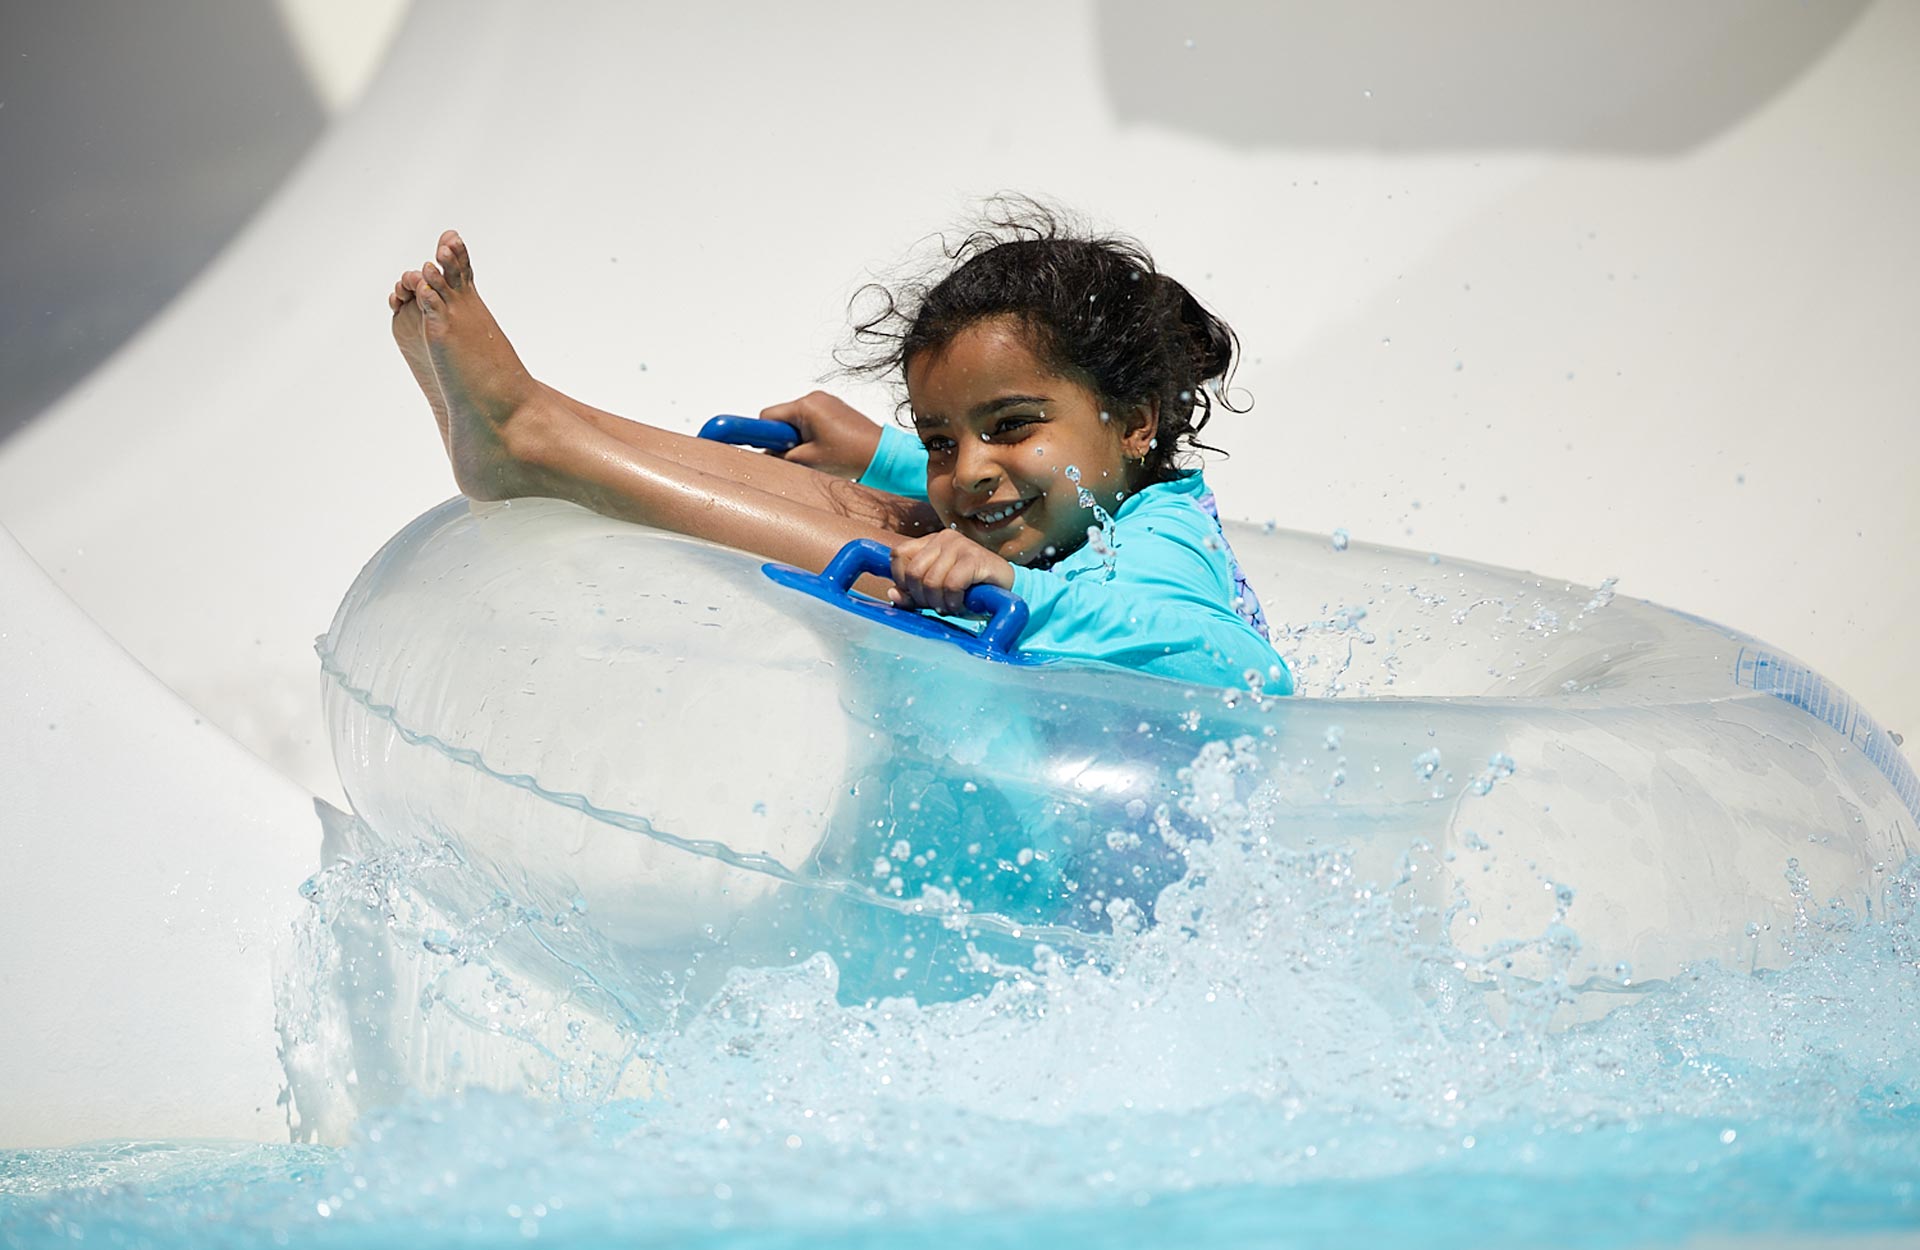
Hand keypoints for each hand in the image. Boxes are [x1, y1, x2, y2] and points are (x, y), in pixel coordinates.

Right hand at [760, 391, 883, 478]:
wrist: (880, 454)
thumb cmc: (849, 455)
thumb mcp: (807, 460)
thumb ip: (780, 456)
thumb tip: (766, 454)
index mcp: (806, 406)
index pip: (768, 416)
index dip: (761, 433)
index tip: (753, 443)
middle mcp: (814, 398)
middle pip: (782, 417)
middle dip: (783, 437)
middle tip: (796, 455)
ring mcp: (825, 401)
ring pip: (796, 419)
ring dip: (797, 436)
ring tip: (814, 452)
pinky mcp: (833, 408)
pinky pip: (810, 418)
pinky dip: (809, 433)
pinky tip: (823, 447)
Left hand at [887, 529, 1015, 616]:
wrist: (1007, 588)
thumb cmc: (969, 590)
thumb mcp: (936, 593)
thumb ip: (912, 594)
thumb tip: (893, 594)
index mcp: (930, 541)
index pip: (898, 555)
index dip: (902, 581)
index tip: (918, 596)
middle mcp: (943, 538)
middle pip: (913, 572)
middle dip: (922, 597)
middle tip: (937, 605)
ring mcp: (959, 545)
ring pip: (931, 581)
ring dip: (940, 602)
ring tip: (951, 606)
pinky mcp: (974, 557)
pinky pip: (951, 584)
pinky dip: (953, 601)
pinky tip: (961, 603)